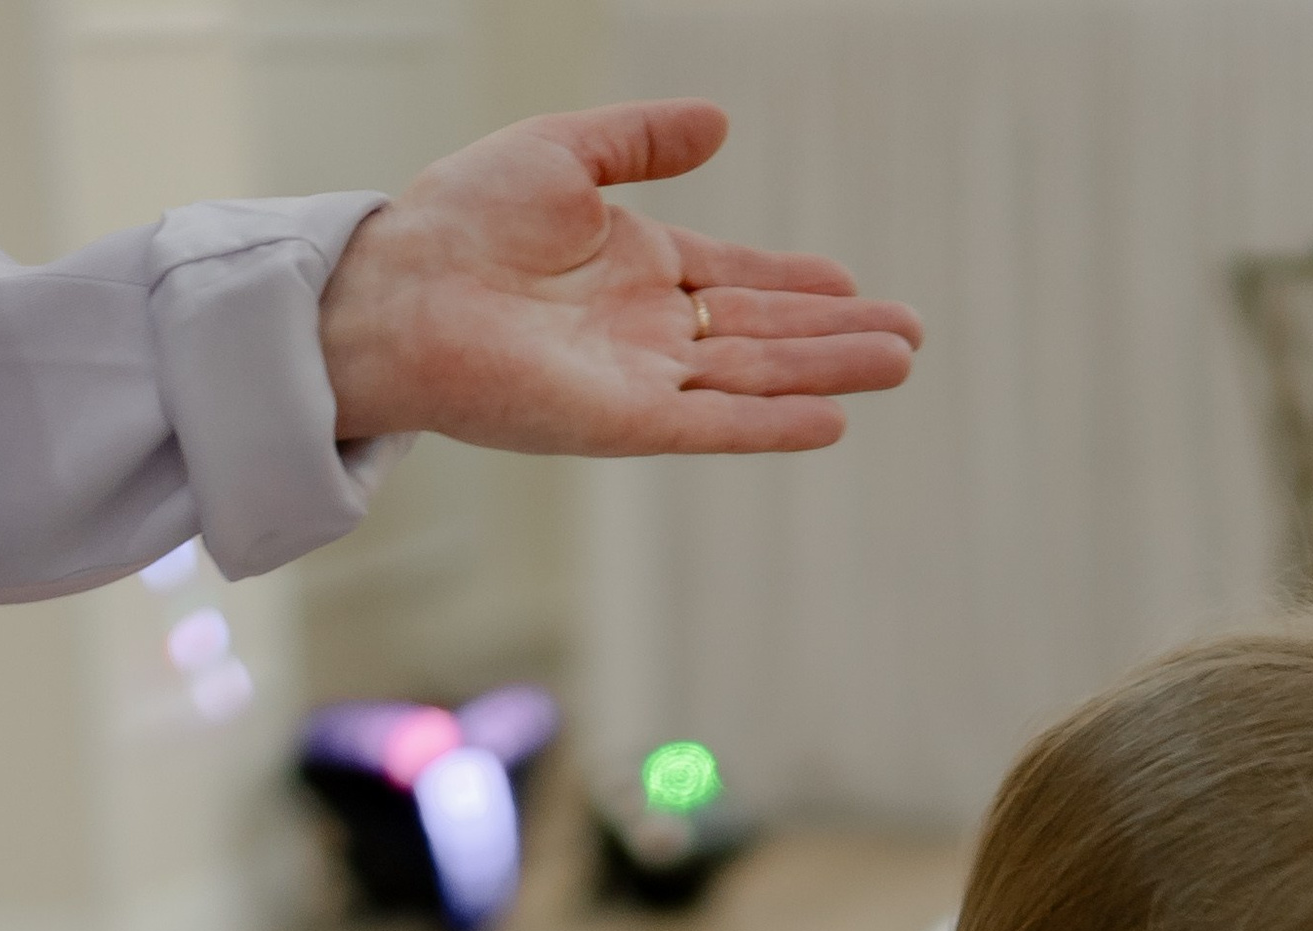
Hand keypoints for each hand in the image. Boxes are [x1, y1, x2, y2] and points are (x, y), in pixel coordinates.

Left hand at [317, 99, 921, 455]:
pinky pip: (716, 424)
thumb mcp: (563, 153)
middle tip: (909, 337)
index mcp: (636, 269)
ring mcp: (643, 380)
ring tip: (898, 363)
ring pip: (757, 376)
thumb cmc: (461, 219)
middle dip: (837, 335)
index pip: (737, 279)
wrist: (403, 288)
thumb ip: (642, 140)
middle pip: (764, 332)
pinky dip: (773, 423)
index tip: (851, 283)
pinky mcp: (627, 423)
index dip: (797, 282)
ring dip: (828, 372)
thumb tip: (720, 123)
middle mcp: (648, 331)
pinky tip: (832, 422)